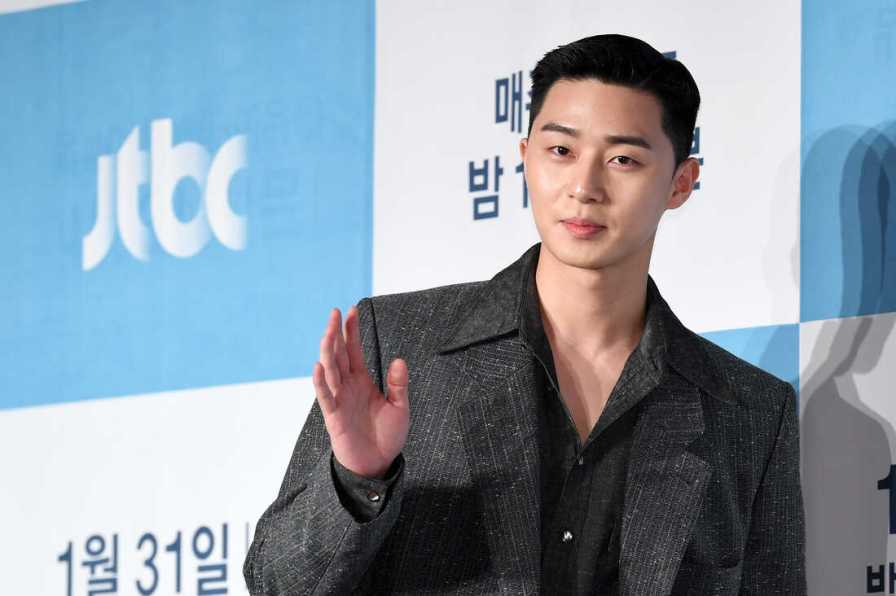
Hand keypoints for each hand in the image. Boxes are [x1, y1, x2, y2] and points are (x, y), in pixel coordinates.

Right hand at [312, 306, 409, 478]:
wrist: (378, 464)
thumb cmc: (387, 436)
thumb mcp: (399, 407)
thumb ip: (398, 385)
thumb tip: (399, 360)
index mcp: (362, 380)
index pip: (353, 350)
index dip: (351, 331)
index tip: (350, 310)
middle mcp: (348, 386)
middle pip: (338, 354)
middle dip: (336, 333)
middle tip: (334, 313)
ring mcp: (339, 399)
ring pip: (330, 370)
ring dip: (328, 350)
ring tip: (329, 331)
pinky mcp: (334, 416)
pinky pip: (325, 396)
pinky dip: (321, 382)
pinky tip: (319, 366)